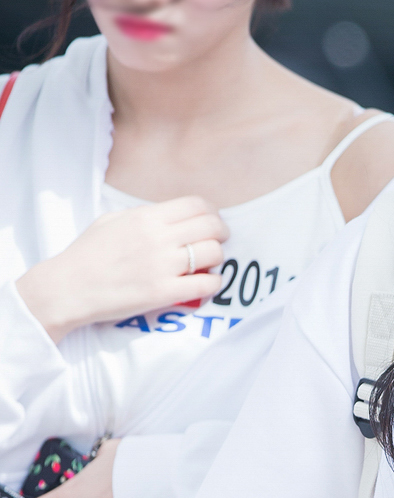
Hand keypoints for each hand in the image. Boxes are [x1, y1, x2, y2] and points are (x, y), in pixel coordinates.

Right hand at [16, 197, 228, 343]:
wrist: (68, 287)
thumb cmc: (88, 254)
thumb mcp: (113, 220)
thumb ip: (144, 216)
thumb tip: (171, 216)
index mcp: (146, 217)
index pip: (196, 204)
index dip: (211, 212)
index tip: (212, 221)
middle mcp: (158, 238)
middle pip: (211, 226)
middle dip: (221, 233)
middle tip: (218, 241)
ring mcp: (162, 265)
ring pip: (213, 253)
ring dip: (217, 258)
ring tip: (209, 263)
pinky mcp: (164, 293)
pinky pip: (206, 284)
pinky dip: (213, 282)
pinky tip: (206, 283)